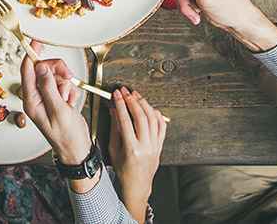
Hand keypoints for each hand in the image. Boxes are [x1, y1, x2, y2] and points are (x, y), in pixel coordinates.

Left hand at [20, 40, 86, 165]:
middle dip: (57, 70)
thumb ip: (49, 87)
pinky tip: (71, 102)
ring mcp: (46, 97)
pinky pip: (63, 83)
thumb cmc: (67, 135)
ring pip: (55, 75)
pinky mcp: (56, 98)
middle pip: (44, 69)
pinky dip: (70, 90)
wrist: (78, 148)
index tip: (36, 41)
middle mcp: (36, 96)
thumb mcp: (58, 110)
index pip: (27, 70)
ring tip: (68, 99)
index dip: (31, 54)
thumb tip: (40, 67)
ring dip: (65, 83)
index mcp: (31, 100)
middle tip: (68, 76)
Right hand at [108, 87, 165, 220]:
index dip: (120, 104)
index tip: (116, 95)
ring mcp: (155, 146)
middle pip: (141, 117)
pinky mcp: (160, 146)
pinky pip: (162, 126)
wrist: (137, 185)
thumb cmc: (123, 171)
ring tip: (136, 96)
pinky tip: (150, 108)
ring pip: (153, 119)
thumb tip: (114, 110)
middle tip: (126, 92)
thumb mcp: (114, 150)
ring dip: (144, 104)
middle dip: (132, 101)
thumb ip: (115, 129)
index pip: (125, 120)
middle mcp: (146, 147)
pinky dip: (156, 115)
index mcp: (132, 149)